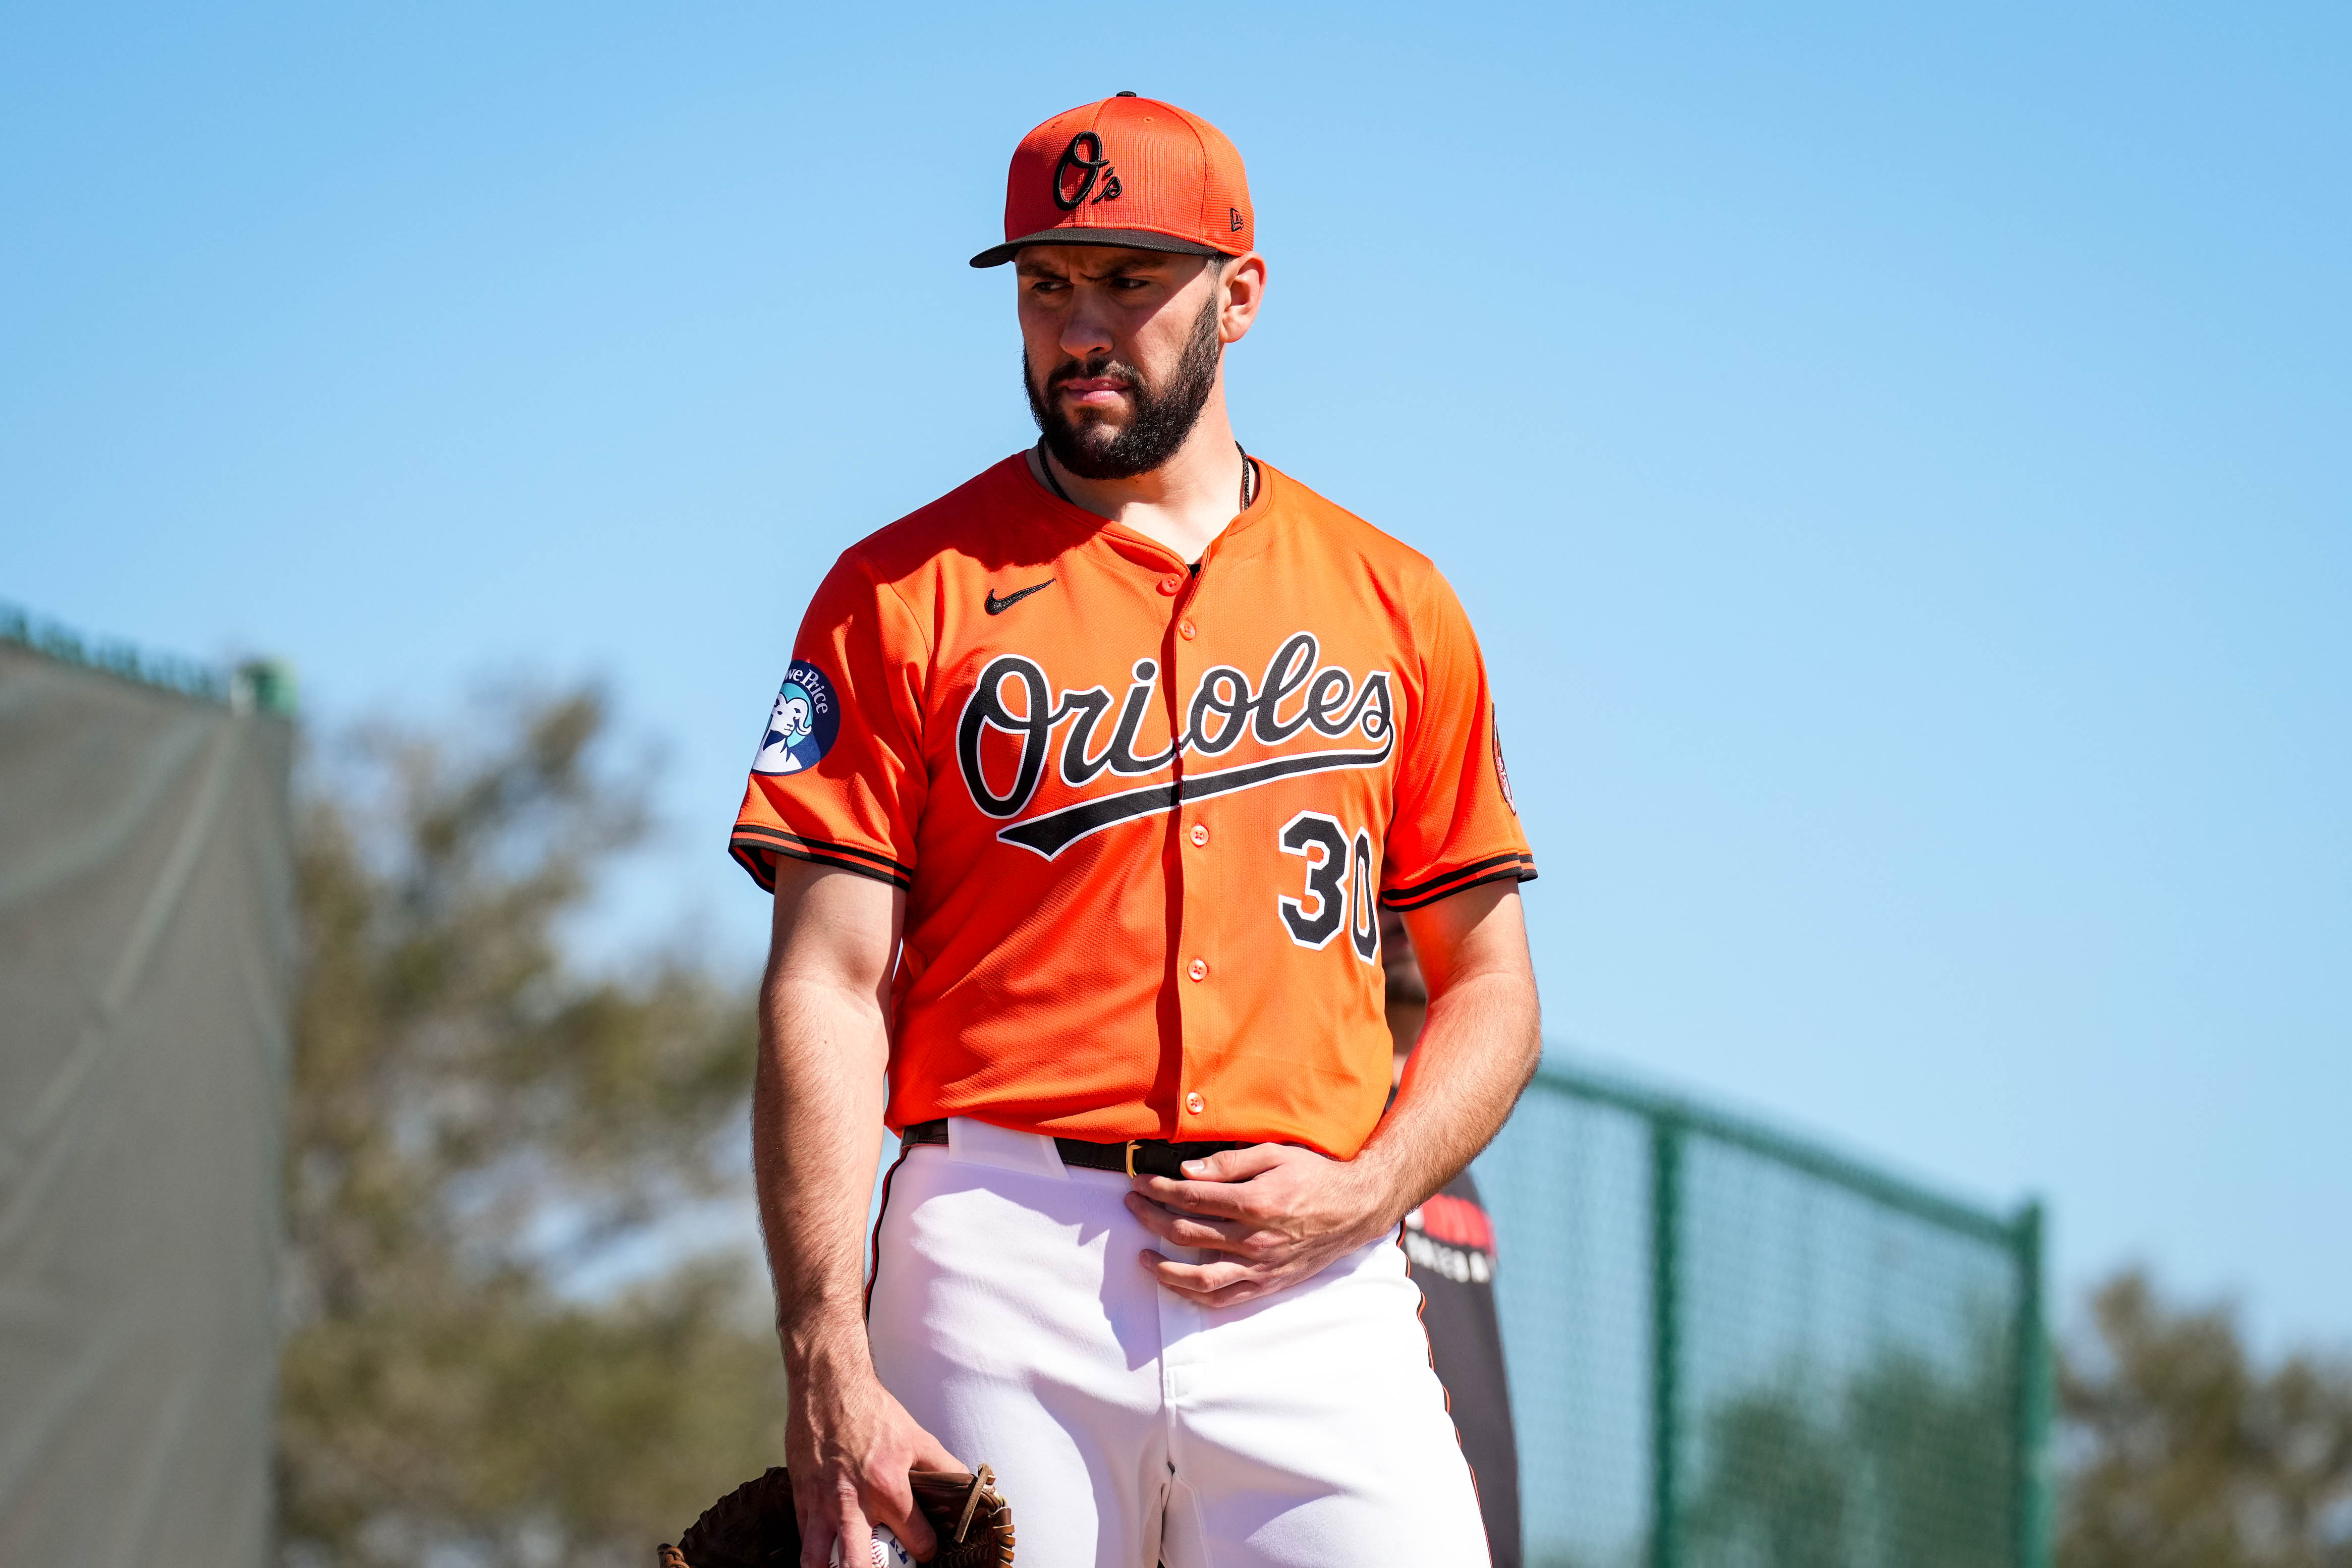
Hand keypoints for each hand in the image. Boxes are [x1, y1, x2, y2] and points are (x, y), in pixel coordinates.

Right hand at [786, 1346, 959, 1566]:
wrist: (828, 1388)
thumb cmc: (874, 1412)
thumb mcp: (918, 1438)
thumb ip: (945, 1468)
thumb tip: (970, 1488)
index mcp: (889, 1489)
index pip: (918, 1541)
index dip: (927, 1549)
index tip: (926, 1549)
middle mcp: (853, 1504)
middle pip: (859, 1565)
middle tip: (888, 1566)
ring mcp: (822, 1505)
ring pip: (819, 1561)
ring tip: (848, 1567)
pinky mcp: (801, 1499)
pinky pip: (804, 1540)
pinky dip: (815, 1553)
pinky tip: (826, 1554)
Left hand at [1126, 1142, 1402, 1307]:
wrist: (1356, 1208)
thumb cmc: (1315, 1176)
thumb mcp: (1275, 1154)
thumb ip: (1229, 1163)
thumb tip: (1186, 1172)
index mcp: (1255, 1202)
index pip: (1191, 1198)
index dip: (1158, 1189)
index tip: (1140, 1183)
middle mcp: (1255, 1239)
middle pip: (1187, 1233)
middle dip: (1151, 1217)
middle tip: (1133, 1205)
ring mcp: (1261, 1267)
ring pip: (1199, 1277)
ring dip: (1164, 1267)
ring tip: (1143, 1255)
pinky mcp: (1268, 1284)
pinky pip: (1224, 1299)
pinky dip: (1194, 1295)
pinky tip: (1177, 1283)